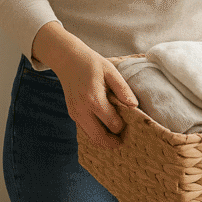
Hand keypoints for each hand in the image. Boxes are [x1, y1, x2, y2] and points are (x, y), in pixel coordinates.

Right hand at [32, 22, 138, 148]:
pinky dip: (96, 133)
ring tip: (116, 135)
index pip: (113, 124)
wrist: (67, 59)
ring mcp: (75, 113)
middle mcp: (82, 110)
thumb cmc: (91, 63)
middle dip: (113, 142)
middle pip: (99, 138)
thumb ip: (123, 89)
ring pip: (91, 138)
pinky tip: (105, 127)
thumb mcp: (110, 71)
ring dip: (104, 140)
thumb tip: (134, 106)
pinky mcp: (72, 114)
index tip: (129, 120)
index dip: (123, 125)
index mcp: (94, 99)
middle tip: (124, 140)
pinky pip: (85, 131)